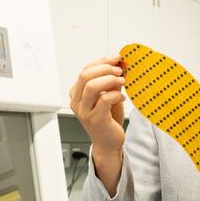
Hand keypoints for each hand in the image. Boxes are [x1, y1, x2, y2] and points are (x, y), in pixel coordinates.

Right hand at [69, 55, 126, 194]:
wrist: (109, 143)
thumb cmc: (108, 119)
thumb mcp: (109, 95)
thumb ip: (111, 81)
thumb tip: (120, 63)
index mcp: (76, 93)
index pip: (85, 70)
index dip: (101, 61)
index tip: (116, 57)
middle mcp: (76, 102)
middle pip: (85, 76)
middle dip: (105, 68)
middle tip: (120, 69)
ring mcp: (84, 111)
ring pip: (91, 86)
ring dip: (109, 79)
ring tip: (122, 80)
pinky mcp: (95, 120)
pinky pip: (104, 100)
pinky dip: (115, 95)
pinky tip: (122, 97)